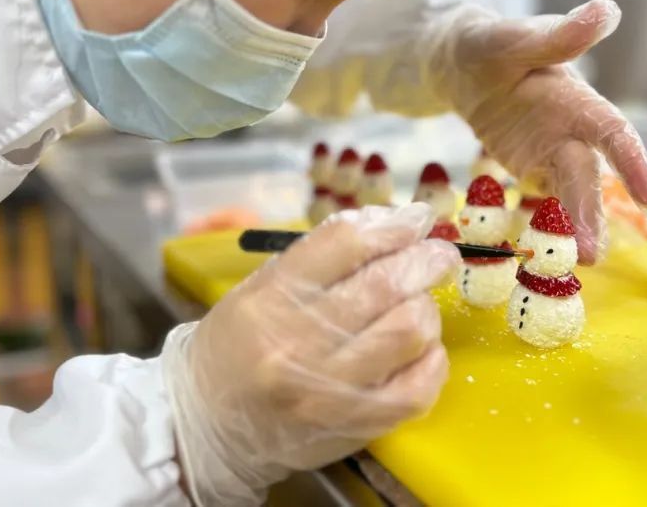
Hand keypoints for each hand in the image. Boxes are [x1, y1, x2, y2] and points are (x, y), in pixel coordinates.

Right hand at [161, 203, 459, 505]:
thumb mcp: (259, 288)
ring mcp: (328, 389)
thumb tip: (390, 224)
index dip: (392, 224)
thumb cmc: (237, 347)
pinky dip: (433, 361)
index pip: (346, 243)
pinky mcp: (354, 426)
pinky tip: (424, 349)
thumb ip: (320, 257)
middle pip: (385, 283)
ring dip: (426, 309)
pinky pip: (418, 388)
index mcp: (271, 298)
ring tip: (419, 303)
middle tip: (439, 254)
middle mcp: (297, 342)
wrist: (207, 427)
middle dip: (425, 260)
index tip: (416, 219)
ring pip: (409, 330)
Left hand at [428, 0, 646, 264]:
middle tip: (594, 253)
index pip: (614, 134)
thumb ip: (559, 35)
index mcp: (577, 100)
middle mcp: (572, 132)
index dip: (636, 166)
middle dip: (592, 213)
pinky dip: (548, 227)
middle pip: (587, 177)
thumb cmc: (493, 44)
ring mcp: (550, 155)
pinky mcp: (528, 170)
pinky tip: (547, 256)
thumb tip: (608, 10)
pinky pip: (542, 202)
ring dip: (576, 228)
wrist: (458, 64)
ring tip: (579, 262)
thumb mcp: (516, 38)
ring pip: (569, 196)